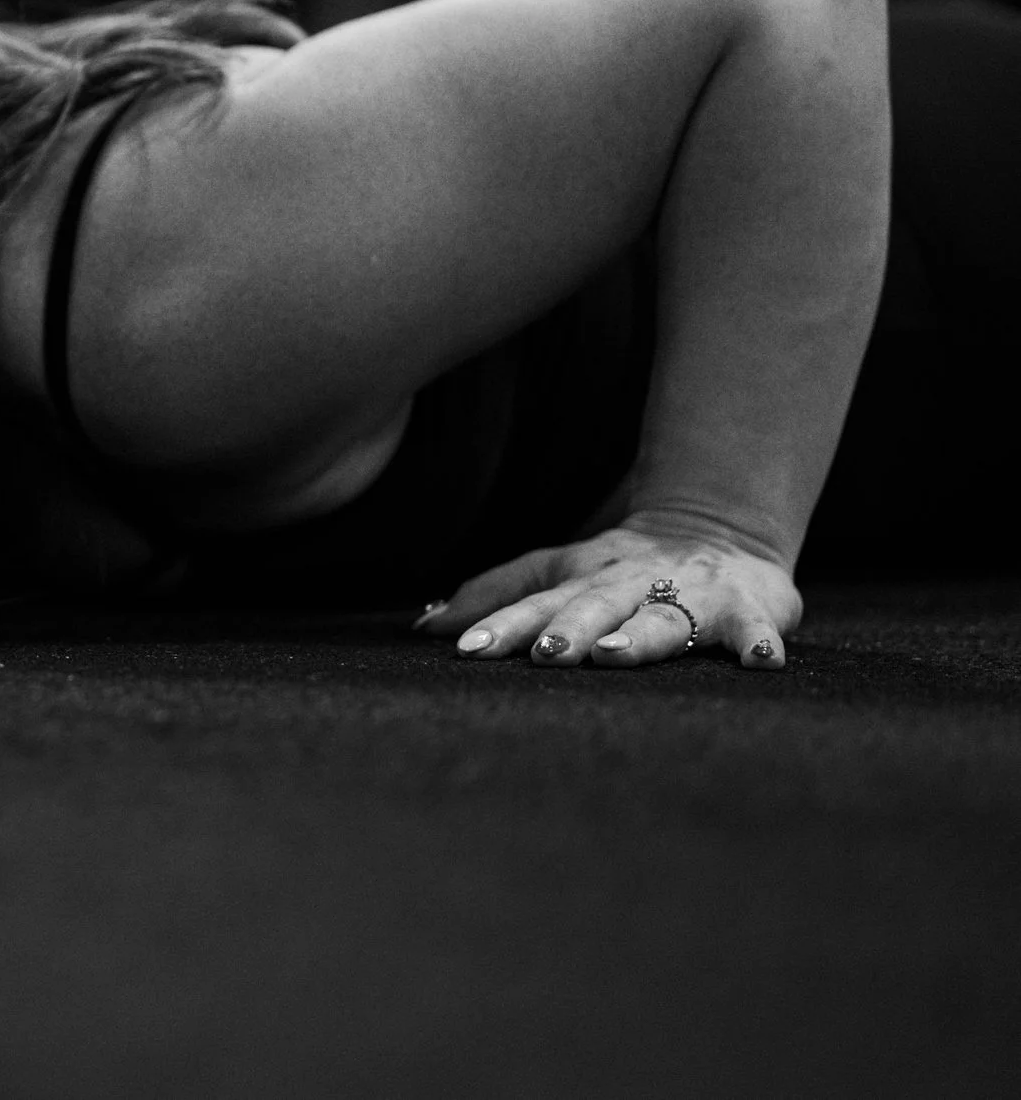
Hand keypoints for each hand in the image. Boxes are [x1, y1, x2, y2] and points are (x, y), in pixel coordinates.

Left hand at [415, 521, 802, 668]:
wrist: (722, 527)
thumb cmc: (623, 566)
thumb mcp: (558, 571)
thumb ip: (497, 595)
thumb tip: (426, 626)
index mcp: (585, 575)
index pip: (536, 598)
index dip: (502, 623)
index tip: (468, 651)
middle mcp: (633, 583)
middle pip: (595, 604)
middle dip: (568, 628)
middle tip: (543, 653)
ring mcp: (691, 595)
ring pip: (664, 617)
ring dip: (641, 636)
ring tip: (615, 655)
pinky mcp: (748, 610)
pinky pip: (755, 629)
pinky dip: (760, 644)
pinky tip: (762, 663)